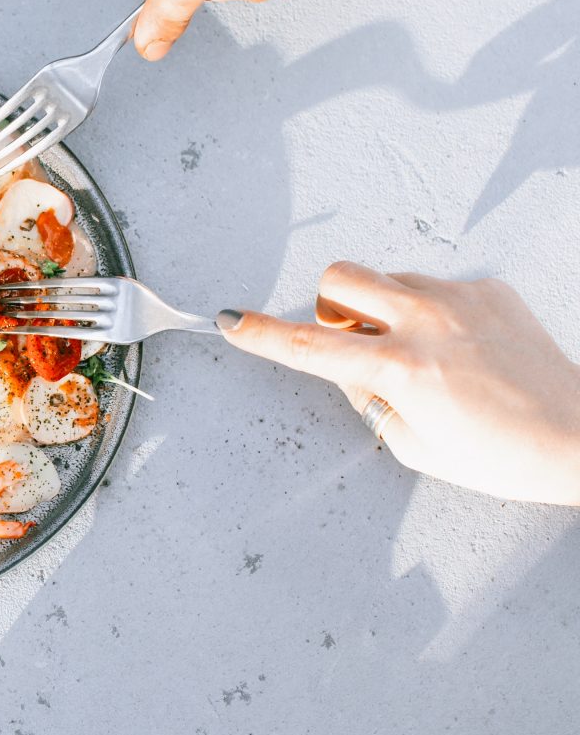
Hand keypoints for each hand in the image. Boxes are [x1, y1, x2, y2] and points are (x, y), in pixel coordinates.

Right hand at [219, 263, 579, 505]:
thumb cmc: (502, 456)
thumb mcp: (416, 445)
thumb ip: (370, 398)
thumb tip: (350, 367)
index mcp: (402, 368)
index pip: (309, 347)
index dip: (261, 334)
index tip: (231, 319)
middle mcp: (426, 322)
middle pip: (339, 278)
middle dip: (329, 305)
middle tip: (351, 339)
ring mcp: (461, 298)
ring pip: (387, 278)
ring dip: (382, 307)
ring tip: (418, 350)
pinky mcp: (490, 288)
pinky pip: (436, 284)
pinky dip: (431, 310)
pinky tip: (461, 346)